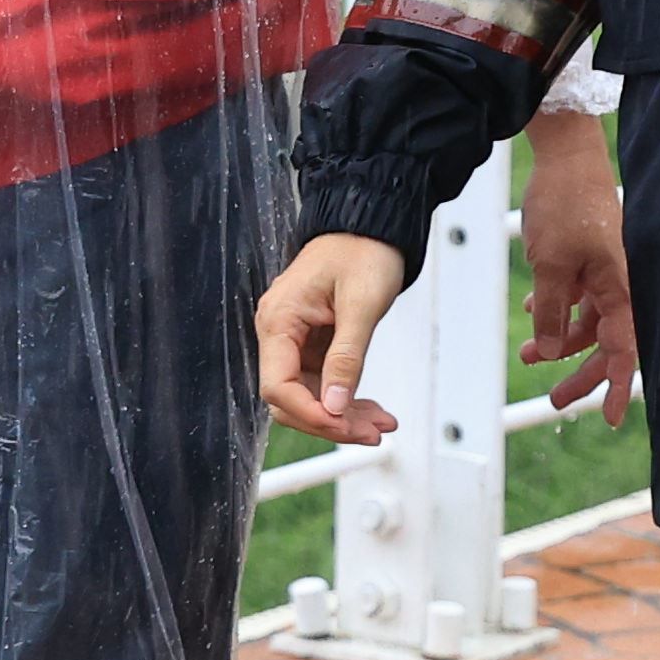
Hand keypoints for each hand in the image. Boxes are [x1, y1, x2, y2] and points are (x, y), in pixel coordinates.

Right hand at [259, 232, 410, 443]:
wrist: (370, 226)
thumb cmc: (363, 251)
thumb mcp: (361, 304)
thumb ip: (346, 357)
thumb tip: (334, 407)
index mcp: (279, 319)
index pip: (278, 386)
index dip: (310, 413)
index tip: (345, 426)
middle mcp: (278, 332)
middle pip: (290, 398)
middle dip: (330, 421)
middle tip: (373, 433)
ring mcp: (294, 339)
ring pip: (309, 395)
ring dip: (343, 416)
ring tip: (381, 424)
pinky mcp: (311, 344)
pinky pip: (323, 382)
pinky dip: (347, 399)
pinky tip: (372, 409)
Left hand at [520, 110, 636, 415]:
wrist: (566, 155)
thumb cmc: (565, 206)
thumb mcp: (551, 265)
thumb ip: (551, 312)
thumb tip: (547, 352)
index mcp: (621, 287)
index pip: (625, 348)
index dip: (617, 386)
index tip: (610, 419)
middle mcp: (620, 283)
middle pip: (607, 342)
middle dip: (581, 372)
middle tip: (555, 401)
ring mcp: (606, 271)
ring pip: (588, 321)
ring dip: (559, 339)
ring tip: (527, 356)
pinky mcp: (592, 258)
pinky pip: (579, 296)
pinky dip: (557, 308)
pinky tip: (532, 307)